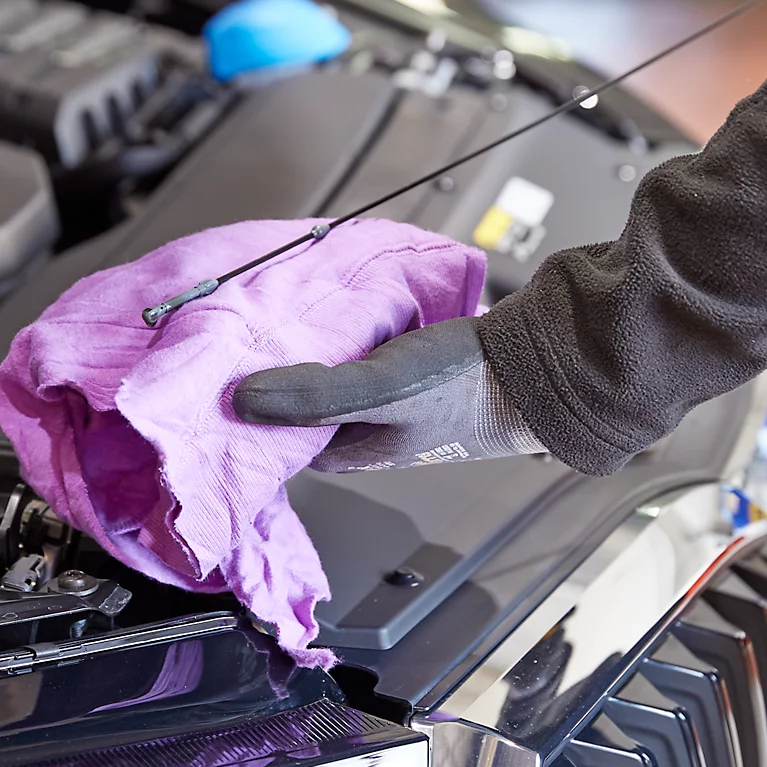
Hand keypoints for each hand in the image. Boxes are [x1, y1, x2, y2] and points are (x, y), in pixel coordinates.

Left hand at [232, 316, 544, 471]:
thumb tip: (241, 400)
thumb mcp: (377, 391)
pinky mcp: (415, 374)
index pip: (280, 439)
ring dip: (318, 353)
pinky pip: (365, 355)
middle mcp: (369, 434)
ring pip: (337, 379)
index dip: (255, 410)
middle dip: (284, 375)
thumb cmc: (462, 387)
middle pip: (307, 407)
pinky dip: (352, 336)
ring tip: (294, 317)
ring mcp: (393, 405)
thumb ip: (311, 397)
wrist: (538, 361)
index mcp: (352, 453)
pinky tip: (347, 312)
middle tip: (260, 335)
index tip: (229, 375)